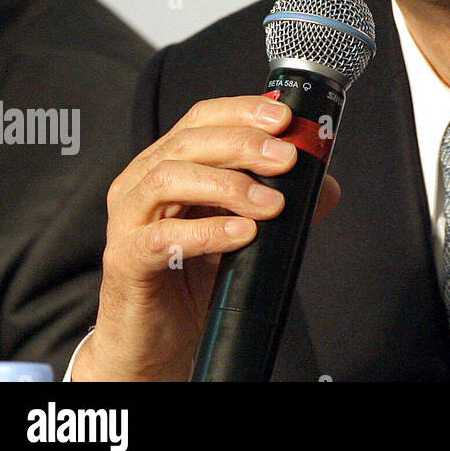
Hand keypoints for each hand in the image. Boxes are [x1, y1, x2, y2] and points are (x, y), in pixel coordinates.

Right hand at [72, 95, 339, 380]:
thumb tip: (324, 184)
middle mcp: (142, 182)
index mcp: (169, 163)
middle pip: (188, 142)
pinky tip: (242, 234)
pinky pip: (161, 237)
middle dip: (244, 144)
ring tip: (272, 203)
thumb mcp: (244, 227)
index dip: (242, 110)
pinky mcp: (125, 260)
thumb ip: (280, 199)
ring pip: (169, 179)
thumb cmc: (195, 275)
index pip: (202, 118)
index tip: (284, 118)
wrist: (159, 339)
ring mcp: (128, 220)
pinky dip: (206, 231)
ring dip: (229, 185)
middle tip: (287, 159)